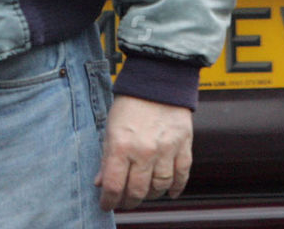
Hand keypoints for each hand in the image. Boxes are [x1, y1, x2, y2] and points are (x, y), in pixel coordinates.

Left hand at [94, 94, 192, 210]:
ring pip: (159, 187)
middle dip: (128, 201)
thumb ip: (106, 157)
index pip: (113, 185)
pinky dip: (176, 187)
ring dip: (151, 195)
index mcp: (121, 145)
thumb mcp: (110, 127)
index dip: (108, 201)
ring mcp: (166, 149)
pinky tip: (169, 191)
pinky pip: (182, 175)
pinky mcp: (183, 145)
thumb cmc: (131, 102)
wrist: (159, 79)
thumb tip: (100, 182)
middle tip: (125, 202)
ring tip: (145, 193)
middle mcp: (144, 150)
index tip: (107, 204)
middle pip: (137, 191)